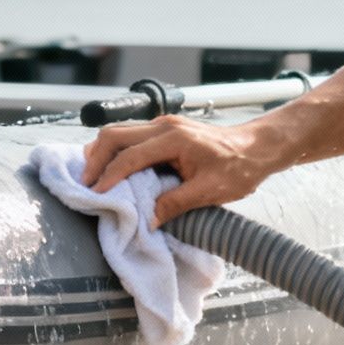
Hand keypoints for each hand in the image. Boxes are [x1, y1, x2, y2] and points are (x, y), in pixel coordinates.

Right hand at [80, 116, 276, 226]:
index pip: (130, 156)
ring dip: (102, 153)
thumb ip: (175, 203)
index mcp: (174, 138)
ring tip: (93, 177)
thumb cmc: (239, 167)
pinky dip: (116, 151)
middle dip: (95, 158)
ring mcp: (163, 125)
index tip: (96, 193)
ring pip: (119, 132)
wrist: (258, 147)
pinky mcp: (165, 130)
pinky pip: (131, 136)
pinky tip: (113, 169)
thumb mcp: (209, 191)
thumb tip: (149, 220)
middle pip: (114, 134)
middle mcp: (164, 125)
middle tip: (85, 184)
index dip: (109, 176)